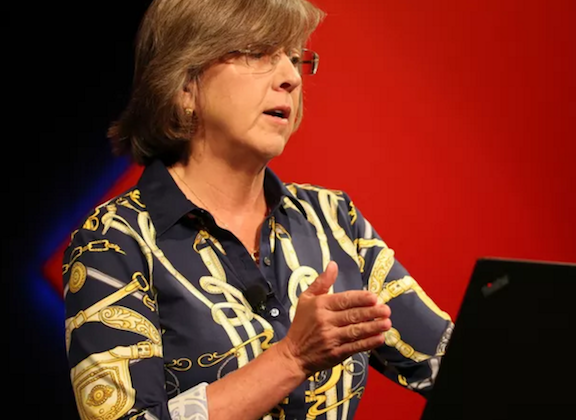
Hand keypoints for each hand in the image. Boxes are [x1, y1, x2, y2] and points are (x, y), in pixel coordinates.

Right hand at [279, 261, 391, 376]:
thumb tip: (333, 265)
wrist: (293, 355)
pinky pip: (355, 347)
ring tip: (387, 323)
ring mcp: (330, 338)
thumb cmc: (301, 324)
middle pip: (352, 315)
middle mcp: (325, 321)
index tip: (374, 297)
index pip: (344, 300)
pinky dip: (368, 343)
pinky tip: (379, 338)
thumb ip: (322, 282)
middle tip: (386, 309)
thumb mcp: (306, 299)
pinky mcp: (335, 354)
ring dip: (373, 327)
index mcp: (319, 305)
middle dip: (372, 312)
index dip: (360, 299)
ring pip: (356, 331)